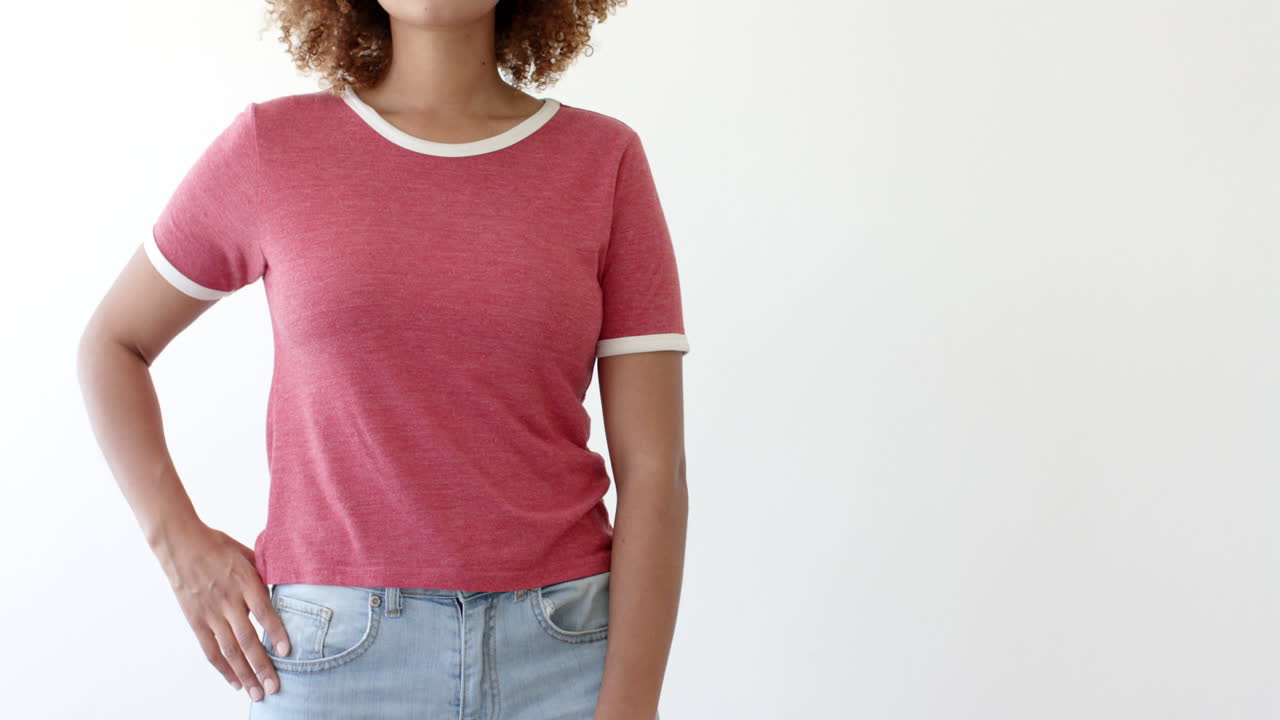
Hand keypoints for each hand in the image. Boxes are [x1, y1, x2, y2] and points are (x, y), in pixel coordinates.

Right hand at [154, 520, 289, 702]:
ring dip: (244, 674)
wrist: (181, 543)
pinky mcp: (196, 620)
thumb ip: (266, 574)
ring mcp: (210, 612)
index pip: (263, 610)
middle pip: (246, 638)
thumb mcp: (248, 553)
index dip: (275, 632)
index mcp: (244, 580)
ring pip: (229, 650)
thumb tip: (287, 588)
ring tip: (258, 693)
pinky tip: (235, 683)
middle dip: (262, 666)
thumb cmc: (220, 546)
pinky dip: (223, 669)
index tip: (287, 652)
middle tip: (275, 688)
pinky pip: (210, 649)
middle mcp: (228, 600)